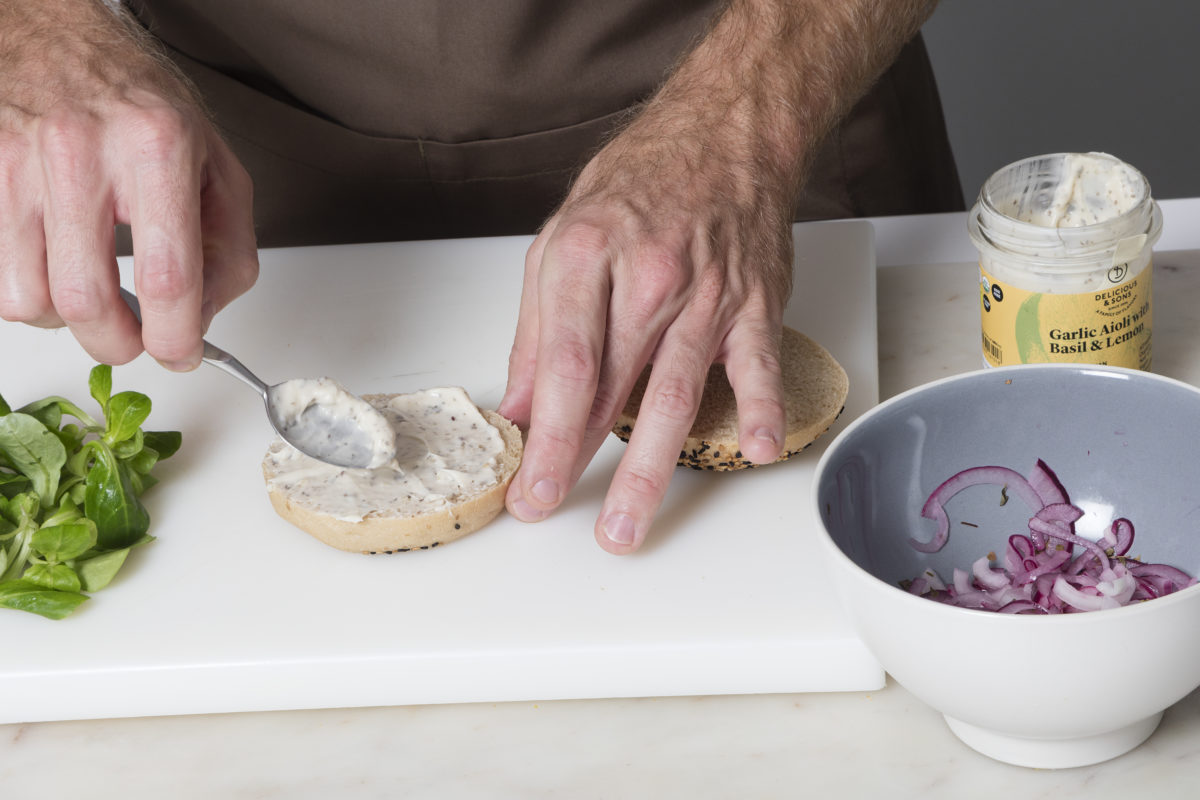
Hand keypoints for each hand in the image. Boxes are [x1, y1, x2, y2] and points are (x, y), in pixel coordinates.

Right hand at [0, 0, 257, 369]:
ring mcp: (20, 165)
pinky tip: (56, 268)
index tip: (182, 353)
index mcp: (157, 148)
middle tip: (135, 340)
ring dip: (66, 321)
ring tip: (93, 294)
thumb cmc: (140, 104)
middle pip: (86, 301)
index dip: (176, 337)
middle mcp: (83, 154)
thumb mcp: (218, 166)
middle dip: (117, 344)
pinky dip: (29, 294)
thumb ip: (230, 248)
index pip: (167, 277)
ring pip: (28, 299)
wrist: (58, 41)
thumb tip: (206, 317)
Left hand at [498, 98, 793, 554]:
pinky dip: (761, 407)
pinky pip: (757, 364)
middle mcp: (647, 278)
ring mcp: (706, 295)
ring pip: (673, 393)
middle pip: (608, 386)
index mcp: (587, 257)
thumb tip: (517, 404)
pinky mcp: (754, 305)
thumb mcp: (563, 240)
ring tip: (626, 524)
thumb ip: (537, 328)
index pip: (561, 363)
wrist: (725, 135)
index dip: (541, 432)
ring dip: (649, 468)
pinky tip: (756, 450)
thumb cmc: (641, 184)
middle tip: (552, 510)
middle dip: (576, 460)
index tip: (527, 482)